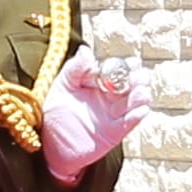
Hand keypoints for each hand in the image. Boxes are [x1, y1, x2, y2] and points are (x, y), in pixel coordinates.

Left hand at [34, 46, 151, 178]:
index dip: (128, 65)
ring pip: (136, 102)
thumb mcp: (62, 85)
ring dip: (141, 96)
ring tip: (140, 93)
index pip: (120, 69)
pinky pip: (129, 123)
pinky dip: (136, 116)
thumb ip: (75, 68)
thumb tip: (86, 50)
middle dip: (139, 79)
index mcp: (101, 81)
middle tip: (139, 77)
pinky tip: (140, 110)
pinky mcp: (114, 132)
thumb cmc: (55, 110)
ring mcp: (114, 114)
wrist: (50, 141)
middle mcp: (111, 96)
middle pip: (134, 83)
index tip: (132, 63)